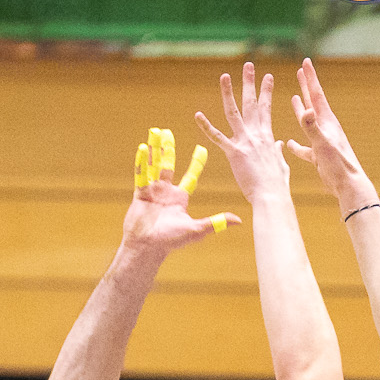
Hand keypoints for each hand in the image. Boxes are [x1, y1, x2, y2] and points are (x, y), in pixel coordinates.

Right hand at [121, 126, 238, 255]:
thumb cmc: (172, 241)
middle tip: (167, 132)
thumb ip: (216, 222)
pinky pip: (140, 174)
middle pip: (168, 165)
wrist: (147, 247)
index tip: (202, 148)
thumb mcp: (197, 229)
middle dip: (167, 149)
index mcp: (180, 198)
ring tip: (154, 133)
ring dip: (153, 149)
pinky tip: (142, 147)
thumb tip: (239, 220)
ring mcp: (152, 191)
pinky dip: (141, 161)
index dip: (196, 163)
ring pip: (153, 165)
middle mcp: (166, 192)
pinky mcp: (140, 194)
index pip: (190, 176)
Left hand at [195, 63, 290, 204]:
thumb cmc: (277, 185)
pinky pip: (217, 137)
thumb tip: (280, 144)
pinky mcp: (234, 152)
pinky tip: (198, 115)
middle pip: (252, 104)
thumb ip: (278, 151)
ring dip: (229, 93)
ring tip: (225, 76)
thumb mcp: (281, 164)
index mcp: (267, 137)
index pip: (266, 109)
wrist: (272, 195)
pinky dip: (206, 126)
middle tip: (248, 66)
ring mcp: (245, 142)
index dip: (266, 92)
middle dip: (250, 83)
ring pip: (234, 112)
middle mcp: (257, 135)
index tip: (267, 77)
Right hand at [285, 58, 375, 212]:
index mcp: (327, 122)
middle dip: (306, 86)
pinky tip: (290, 144)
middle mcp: (325, 129)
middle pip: (313, 102)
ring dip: (300, 110)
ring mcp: (322, 142)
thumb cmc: (338, 165)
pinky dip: (297, 145)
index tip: (305, 61)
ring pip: (308, 122)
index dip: (310, 78)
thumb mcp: (323, 144)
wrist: (348, 186)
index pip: (316, 94)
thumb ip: (312, 128)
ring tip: (294, 98)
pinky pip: (305, 148)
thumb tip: (305, 110)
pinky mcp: (319, 156)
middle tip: (301, 70)